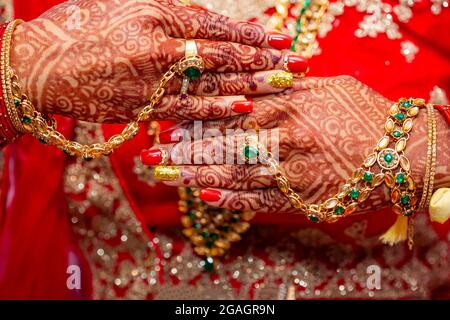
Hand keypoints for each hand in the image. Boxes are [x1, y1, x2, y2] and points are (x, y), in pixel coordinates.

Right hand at [10, 0, 305, 122]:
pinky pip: (188, 108)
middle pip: (224, 54)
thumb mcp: (125, 6)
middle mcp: (160, 46)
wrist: (41, 68)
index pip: (216, 24)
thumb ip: (169, 14)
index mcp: (156, 14)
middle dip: (265, 59)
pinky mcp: (144, 106)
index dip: (251, 32)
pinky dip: (216, 107)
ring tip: (284, 84)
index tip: (280, 37)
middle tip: (299, 64)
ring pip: (213, 81)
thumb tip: (206, 23)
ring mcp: (154, 79)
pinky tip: (243, 107)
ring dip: (252, 82)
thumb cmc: (79, 28)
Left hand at [142, 76, 449, 213]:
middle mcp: (286, 133)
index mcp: (290, 102)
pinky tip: (204, 198)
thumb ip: (288, 84)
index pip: (232, 106)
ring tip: (167, 176)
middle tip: (152, 152)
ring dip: (196, 174)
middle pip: (223, 140)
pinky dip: (230, 199)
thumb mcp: (327, 87)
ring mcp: (292, 168)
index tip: (167, 118)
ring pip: (234, 172)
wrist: (401, 153)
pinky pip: (259, 200)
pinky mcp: (301, 198)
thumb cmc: (363, 116)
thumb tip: (255, 75)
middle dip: (184, 147)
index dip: (196, 114)